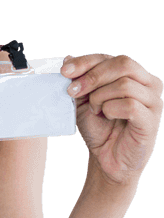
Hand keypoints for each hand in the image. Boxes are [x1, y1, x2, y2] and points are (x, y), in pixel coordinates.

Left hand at [61, 54, 162, 185]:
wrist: (107, 159)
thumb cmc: (99, 129)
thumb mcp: (84, 101)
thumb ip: (79, 81)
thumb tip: (68, 58)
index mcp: (135, 75)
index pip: (112, 58)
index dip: (87, 62)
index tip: (64, 71)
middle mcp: (149, 83)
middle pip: (123, 64)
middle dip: (92, 76)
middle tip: (73, 91)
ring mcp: (153, 101)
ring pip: (124, 84)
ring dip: (100, 97)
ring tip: (95, 110)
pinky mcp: (151, 119)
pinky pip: (130, 105)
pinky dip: (111, 110)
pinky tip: (106, 116)